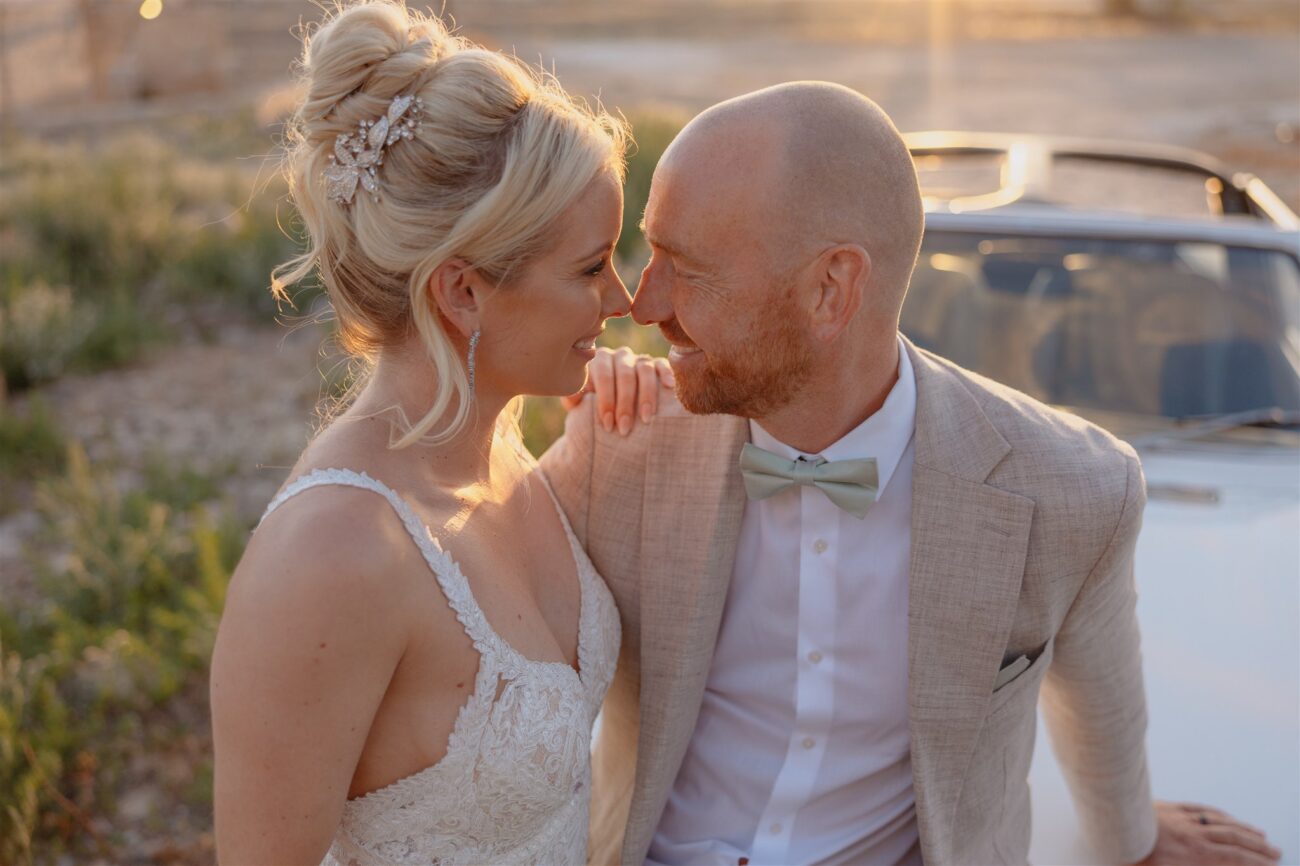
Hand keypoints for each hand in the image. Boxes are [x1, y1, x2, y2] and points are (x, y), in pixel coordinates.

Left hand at [561, 346, 674, 434]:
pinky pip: (662, 364)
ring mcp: (637, 359)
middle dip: (625, 403)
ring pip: (644, 370)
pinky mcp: (655, 363)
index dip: (606, 400)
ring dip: (646, 395)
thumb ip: (573, 397)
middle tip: (625, 428)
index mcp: (597, 361)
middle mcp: (618, 356)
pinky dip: (666, 373)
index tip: (607, 424)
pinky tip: (669, 387)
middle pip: (625, 375)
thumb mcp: (578, 403)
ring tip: (646, 418)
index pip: (603, 376)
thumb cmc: (591, 406)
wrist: (610, 407)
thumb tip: (576, 394)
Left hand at [1130, 801, 1280, 864]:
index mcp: (1193, 854)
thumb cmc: (1131, 859)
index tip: (1271, 864)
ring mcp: (1179, 817)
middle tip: (1276, 852)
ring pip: (1219, 821)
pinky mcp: (1166, 807)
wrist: (1107, 831)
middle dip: (1257, 846)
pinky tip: (1226, 815)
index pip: (1233, 857)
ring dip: (1243, 828)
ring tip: (1260, 835)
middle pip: (1233, 838)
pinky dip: (1218, 813)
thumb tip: (1216, 860)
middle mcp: (1191, 833)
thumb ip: (1194, 865)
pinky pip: (1198, 808)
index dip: (1255, 861)